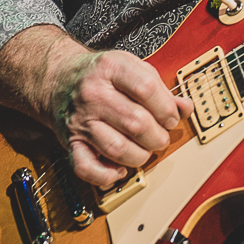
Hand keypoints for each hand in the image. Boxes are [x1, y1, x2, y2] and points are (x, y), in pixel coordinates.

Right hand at [49, 48, 192, 186]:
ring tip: (144, 149)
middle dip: (158, 136)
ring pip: (117, 148)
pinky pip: (86, 168)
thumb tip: (185, 108)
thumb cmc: (101, 75)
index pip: (146, 88)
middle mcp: (93, 94)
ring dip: (140, 155)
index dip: (167, 108)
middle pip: (136, 123)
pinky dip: (107, 175)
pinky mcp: (70, 142)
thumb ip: (160, 88)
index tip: (172, 117)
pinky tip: (119, 169)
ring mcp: (80, 120)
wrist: (57, 79)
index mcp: (111, 69)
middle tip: (160, 135)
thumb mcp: (132, 68)